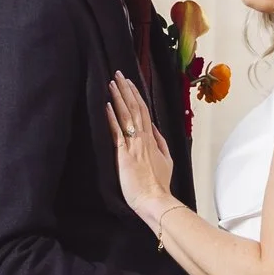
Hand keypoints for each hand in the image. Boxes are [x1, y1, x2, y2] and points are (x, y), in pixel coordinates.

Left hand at [105, 75, 177, 226]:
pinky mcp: (124, 155)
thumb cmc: (159, 184)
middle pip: (135, 108)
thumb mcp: (166, 160)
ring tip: (112, 83)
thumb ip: (160, 142)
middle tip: (119, 74)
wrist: (155, 199)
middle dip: (127, 90)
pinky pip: (118, 132)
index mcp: (152, 139)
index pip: (144, 111)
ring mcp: (134, 145)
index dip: (136, 95)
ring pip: (127, 115)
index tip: (130, 83)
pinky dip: (112, 118)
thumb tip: (154, 128)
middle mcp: (143, 138)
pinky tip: (107, 106)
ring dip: (119, 98)